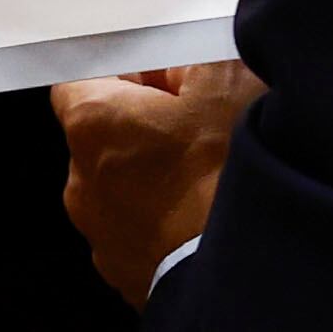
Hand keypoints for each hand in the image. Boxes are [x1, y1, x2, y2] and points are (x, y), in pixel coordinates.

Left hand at [54, 61, 263, 302]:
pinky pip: (144, 231)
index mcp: (92, 123)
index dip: (129, 73)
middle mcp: (82, 181)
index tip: (170, 80)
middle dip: (150, 127)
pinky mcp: (126, 275)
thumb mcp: (226, 80)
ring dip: (162, 177)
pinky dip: (171, 221)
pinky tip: (210, 218)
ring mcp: (101, 235)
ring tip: (213, 180)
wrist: (250, 273)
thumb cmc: (231, 176)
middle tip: (205, 130)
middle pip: (108, 134)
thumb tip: (178, 66)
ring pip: (127, 186)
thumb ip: (189, 57)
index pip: (85, 78)